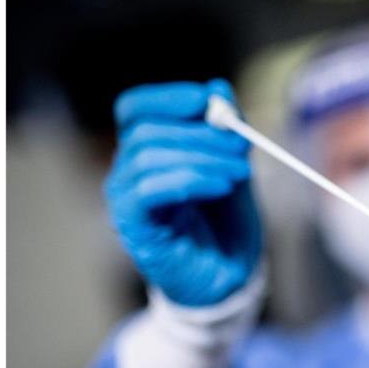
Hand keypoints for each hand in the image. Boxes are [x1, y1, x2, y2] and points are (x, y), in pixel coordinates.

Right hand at [106, 79, 261, 305]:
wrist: (228, 280)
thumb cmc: (227, 225)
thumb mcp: (233, 168)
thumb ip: (225, 132)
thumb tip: (219, 88)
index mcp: (146, 152)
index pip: (134, 108)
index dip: (167, 98)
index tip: (209, 100)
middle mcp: (127, 173)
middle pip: (146, 130)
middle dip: (201, 132)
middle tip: (242, 145)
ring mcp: (126, 201)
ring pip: (147, 156)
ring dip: (202, 156)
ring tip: (241, 172)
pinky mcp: (134, 227)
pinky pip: (148, 190)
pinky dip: (189, 179)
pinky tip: (221, 186)